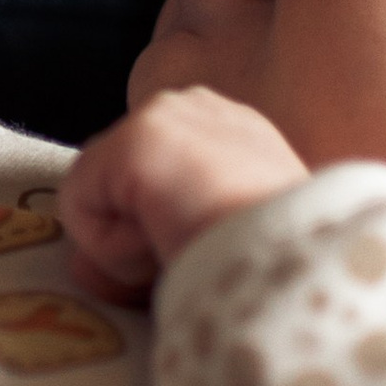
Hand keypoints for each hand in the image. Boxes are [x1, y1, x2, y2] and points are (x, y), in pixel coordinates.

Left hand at [59, 89, 307, 300]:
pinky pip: (81, 211)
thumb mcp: (212, 253)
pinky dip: (114, 249)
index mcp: (231, 131)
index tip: (205, 251)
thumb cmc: (276, 278)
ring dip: (130, 248)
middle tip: (194, 255)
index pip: (147, 182)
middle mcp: (196, 107)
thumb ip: (148, 248)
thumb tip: (81, 268)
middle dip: (136, 236)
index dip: (156, 231)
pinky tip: (171, 242)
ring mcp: (165, 116)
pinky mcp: (136, 140)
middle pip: (114, 189)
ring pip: (96, 202)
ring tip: (192, 249)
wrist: (304, 273)